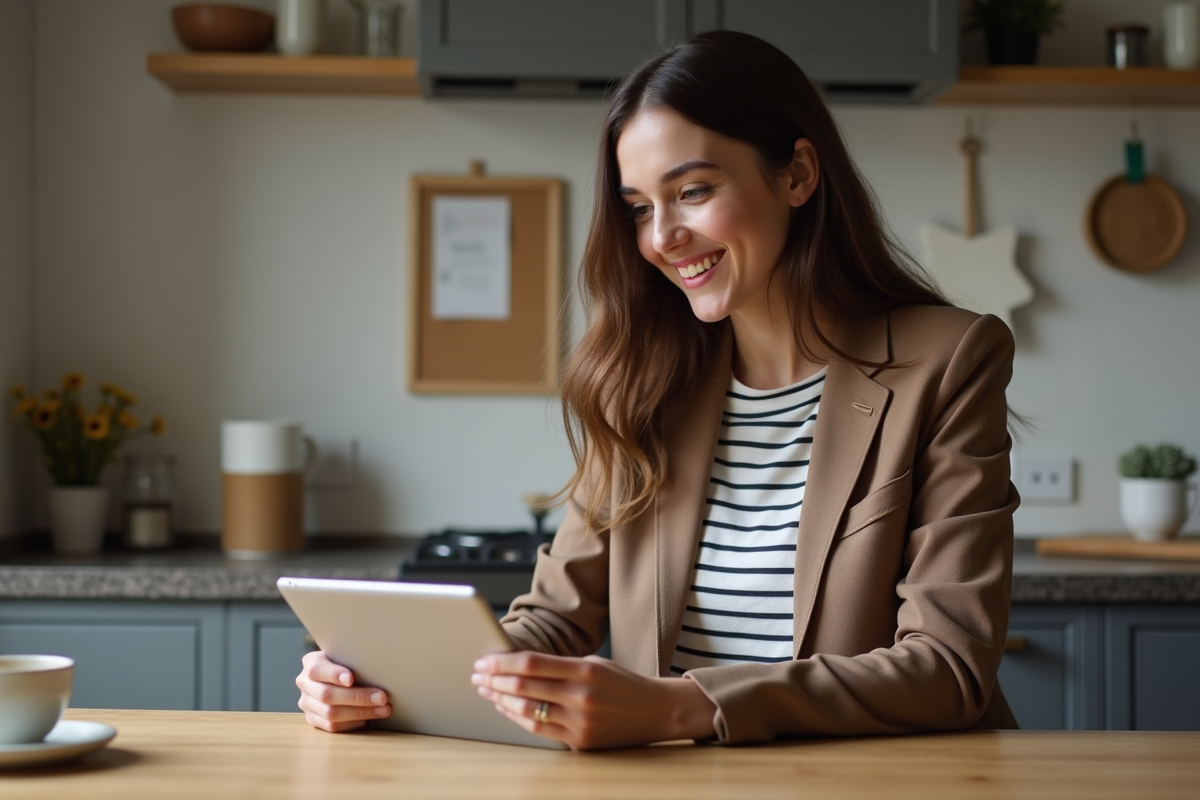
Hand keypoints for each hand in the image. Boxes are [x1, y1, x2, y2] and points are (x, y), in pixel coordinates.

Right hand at [296, 650, 391, 731]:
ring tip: (382, 710)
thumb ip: (354, 659)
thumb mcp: (347, 654)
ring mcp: (307, 703)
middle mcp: (305, 683)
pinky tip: (368, 719)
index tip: (350, 679)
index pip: (317, 669)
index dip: (333, 675)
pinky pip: (332, 726)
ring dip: (360, 713)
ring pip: (331, 713)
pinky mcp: (313, 719)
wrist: (336, 675)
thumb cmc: (347, 662)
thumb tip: (379, 666)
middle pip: (327, 695)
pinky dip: (352, 723)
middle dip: (358, 697)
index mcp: (311, 662)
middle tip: (382, 697)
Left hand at [471, 652, 716, 749]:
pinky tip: (506, 709)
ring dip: (500, 700)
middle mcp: (582, 696)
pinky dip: (518, 718)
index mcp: (585, 669)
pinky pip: (540, 729)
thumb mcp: (594, 663)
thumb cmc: (622, 683)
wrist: (656, 711)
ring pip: (527, 711)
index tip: (484, 660)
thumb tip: (516, 664)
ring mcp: (581, 722)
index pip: (532, 664)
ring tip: (486, 691)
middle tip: (477, 674)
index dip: (502, 662)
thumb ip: (559, 665)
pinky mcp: (580, 742)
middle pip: (524, 687)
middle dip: (494, 680)